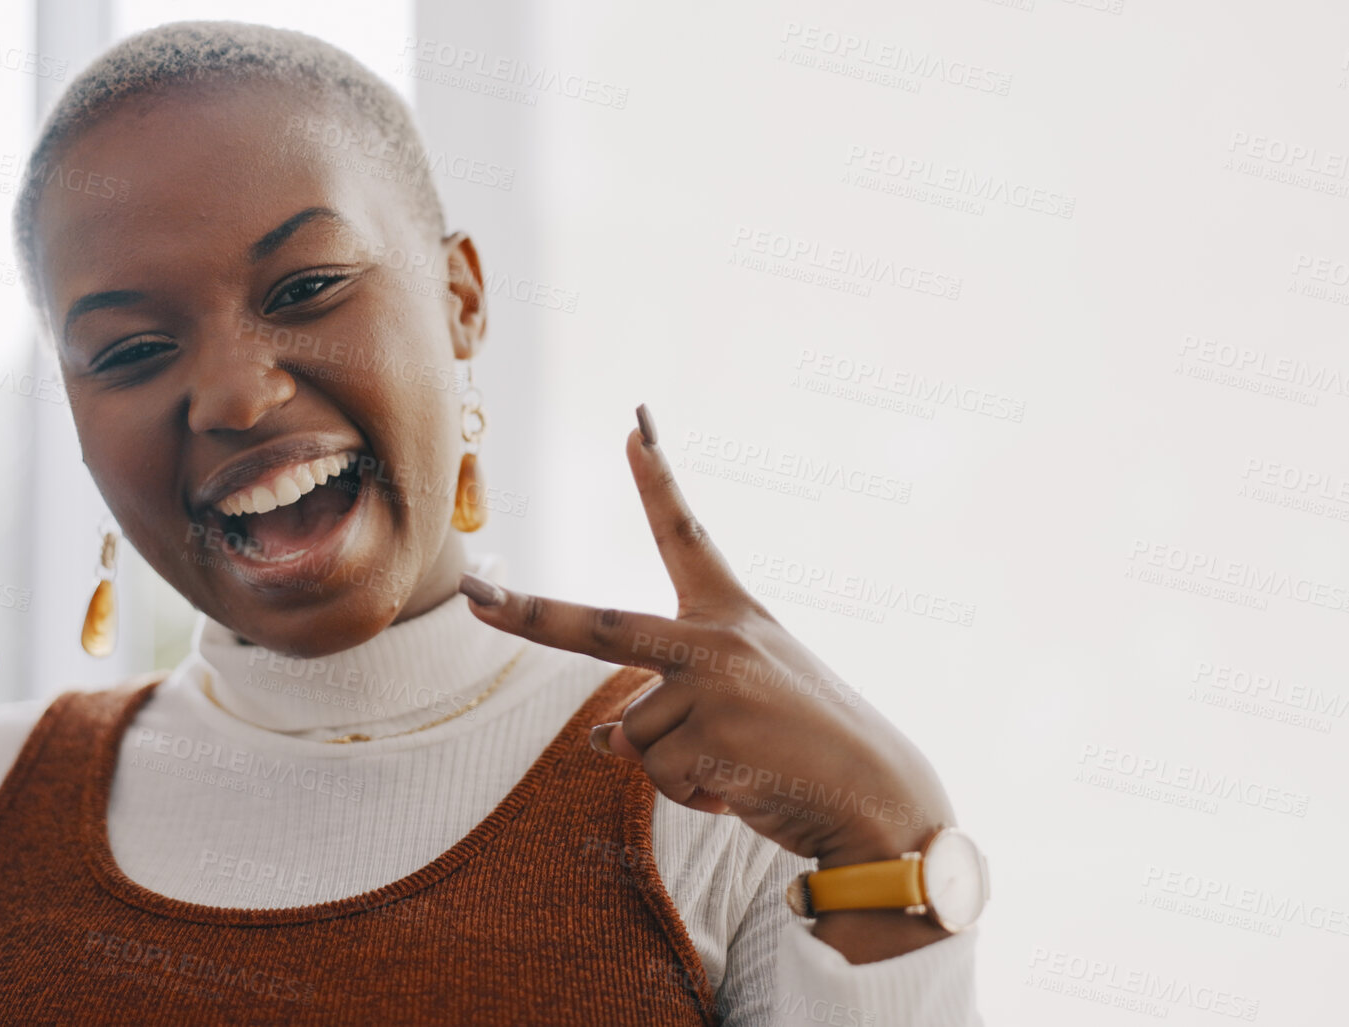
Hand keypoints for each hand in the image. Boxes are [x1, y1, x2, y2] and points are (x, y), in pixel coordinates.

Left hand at [458, 407, 957, 958]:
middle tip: (471, 595)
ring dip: (674, 768)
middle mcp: (719, 638)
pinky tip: (744, 787)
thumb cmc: (805, 749)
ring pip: (634, 733)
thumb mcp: (739, 708)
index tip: (633, 426)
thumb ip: (670, 706)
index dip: (658, 481)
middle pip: (598, 628)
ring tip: (740, 765)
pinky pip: (658, 773)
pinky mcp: (714, 736)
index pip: (687, 536)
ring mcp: (715, 684)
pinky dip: (691, 795)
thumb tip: (598, 740)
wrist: (877, 798)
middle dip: (527, 614)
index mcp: (732, 614)